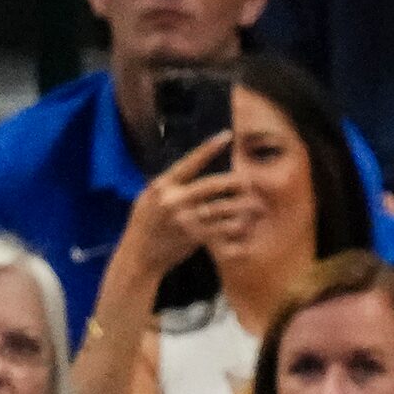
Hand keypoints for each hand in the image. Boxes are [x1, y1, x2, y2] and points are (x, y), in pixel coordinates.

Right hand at [112, 131, 244, 280]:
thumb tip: (191, 167)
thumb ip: (169, 185)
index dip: (209, 148)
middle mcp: (174, 200)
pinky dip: (236, 226)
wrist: (138, 258)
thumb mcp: (148, 199)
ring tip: (255, 205)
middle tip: (249, 181)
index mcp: (162, 186)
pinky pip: (223, 228)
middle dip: (236, 182)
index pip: (190, 161)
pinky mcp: (194, 237)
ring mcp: (185, 219)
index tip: (227, 136)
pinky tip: (245, 224)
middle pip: (214, 184)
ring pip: (224, 207)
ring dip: (243, 206)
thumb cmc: (144, 226)